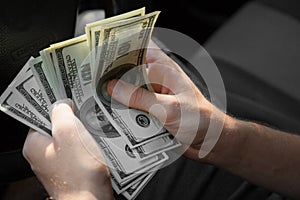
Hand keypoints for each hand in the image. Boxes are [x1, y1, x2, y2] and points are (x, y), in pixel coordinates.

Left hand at [22, 99, 113, 199]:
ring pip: (68, 137)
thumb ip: (61, 111)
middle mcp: (42, 154)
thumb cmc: (79, 172)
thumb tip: (62, 104)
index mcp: (34, 144)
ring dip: (80, 132)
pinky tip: (95, 144)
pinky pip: (77, 149)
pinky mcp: (71, 168)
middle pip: (55, 126)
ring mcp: (57, 162)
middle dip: (71, 119)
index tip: (66, 98)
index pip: (39, 115)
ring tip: (91, 131)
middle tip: (83, 116)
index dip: (54, 105)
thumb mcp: (68, 131)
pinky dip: (86, 144)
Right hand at [106, 41, 232, 161]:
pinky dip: (123, 112)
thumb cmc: (199, 119)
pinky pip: (133, 108)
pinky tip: (111, 117)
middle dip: (111, 77)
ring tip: (96, 101)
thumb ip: (140, 97)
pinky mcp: (151, 111)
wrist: (211, 141)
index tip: (98, 57)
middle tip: (91, 83)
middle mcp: (156, 79)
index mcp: (163, 68)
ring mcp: (153, 95)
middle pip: (128, 73)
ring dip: (116, 97)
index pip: (136, 51)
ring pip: (128, 92)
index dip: (117, 52)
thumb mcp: (167, 107)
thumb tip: (112, 88)